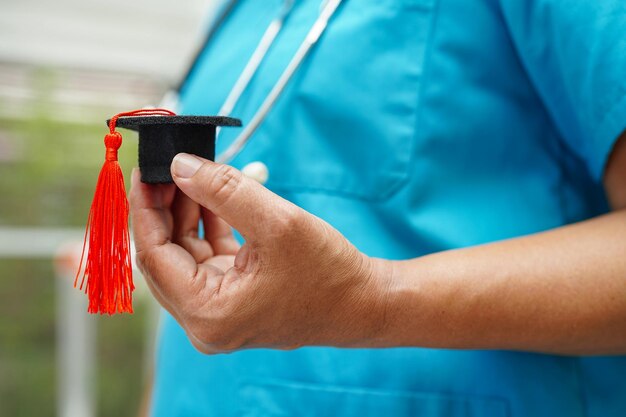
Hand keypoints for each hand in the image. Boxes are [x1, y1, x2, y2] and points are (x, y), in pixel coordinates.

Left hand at [129, 154, 390, 353]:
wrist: (364, 303)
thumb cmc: (329, 273)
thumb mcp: (277, 222)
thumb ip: (223, 190)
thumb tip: (179, 165)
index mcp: (208, 313)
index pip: (155, 256)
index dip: (146, 209)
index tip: (146, 169)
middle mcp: (205, 320)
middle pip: (165, 255)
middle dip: (166, 207)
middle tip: (170, 165)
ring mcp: (218, 311)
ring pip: (185, 254)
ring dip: (188, 212)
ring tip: (198, 172)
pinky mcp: (233, 299)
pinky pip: (207, 257)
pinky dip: (208, 225)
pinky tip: (214, 195)